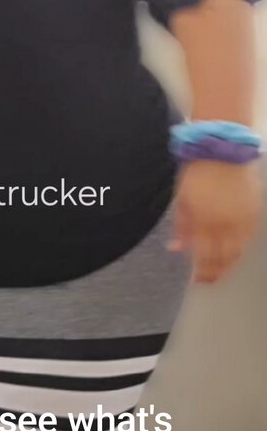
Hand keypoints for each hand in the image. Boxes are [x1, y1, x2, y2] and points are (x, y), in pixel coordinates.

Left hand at [168, 160, 262, 282]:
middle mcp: (226, 224)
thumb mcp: (182, 199)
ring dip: (230, 263)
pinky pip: (250, 237)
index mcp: (205, 221)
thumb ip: (181, 226)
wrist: (224, 149)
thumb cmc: (197, 172)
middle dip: (217, 271)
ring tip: (222, 269)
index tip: (198, 280)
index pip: (206, 256)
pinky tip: (236, 251)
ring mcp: (243, 218)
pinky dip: (242, 247)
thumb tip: (176, 249)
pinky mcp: (254, 211)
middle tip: (210, 280)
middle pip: (224, 257)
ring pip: (239, 250)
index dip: (203, 271)